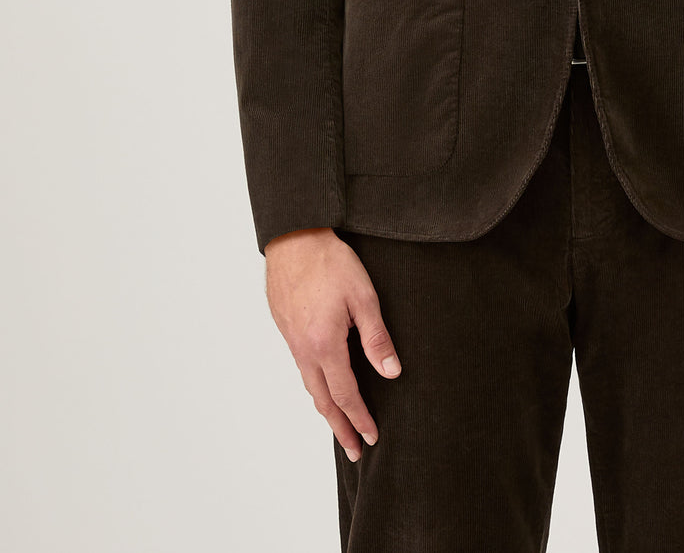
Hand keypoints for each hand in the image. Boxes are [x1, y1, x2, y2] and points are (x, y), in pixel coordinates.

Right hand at [264, 227, 402, 461]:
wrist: (293, 238)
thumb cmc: (330, 262)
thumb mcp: (363, 297)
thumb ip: (376, 338)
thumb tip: (391, 373)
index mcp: (325, 345)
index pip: (345, 394)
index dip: (360, 418)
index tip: (371, 437)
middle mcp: (304, 350)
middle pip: (323, 400)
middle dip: (340, 428)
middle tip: (353, 451)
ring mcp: (292, 341)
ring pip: (309, 386)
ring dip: (326, 410)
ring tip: (338, 426)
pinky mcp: (287, 329)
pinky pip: (302, 368)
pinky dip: (314, 387)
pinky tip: (322, 386)